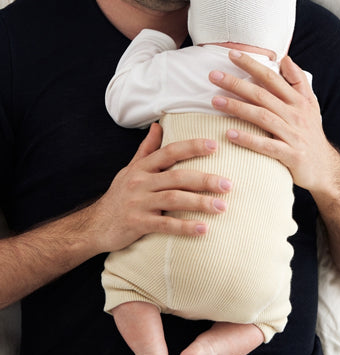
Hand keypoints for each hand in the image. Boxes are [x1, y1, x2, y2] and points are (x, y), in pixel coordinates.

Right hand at [91, 123, 231, 253]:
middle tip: (228, 184)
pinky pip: (165, 224)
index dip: (192, 147)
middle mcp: (140, 182)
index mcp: (142, 167)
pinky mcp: (138, 224)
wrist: (95, 225)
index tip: (215, 146)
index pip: (169, 152)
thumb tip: (157, 126)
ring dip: (200, 203)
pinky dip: (185, 227)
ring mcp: (138, 203)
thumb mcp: (130, 169)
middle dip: (205, 180)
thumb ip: (146, 149)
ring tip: (222, 207)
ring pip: (174, 199)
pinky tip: (203, 229)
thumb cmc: (118, 196)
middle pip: (177, 177)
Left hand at [209, 50, 337, 192]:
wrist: (324, 167)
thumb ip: (298, 81)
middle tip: (213, 75)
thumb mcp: (310, 105)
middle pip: (262, 95)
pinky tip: (230, 134)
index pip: (271, 77)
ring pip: (262, 117)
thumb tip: (285, 59)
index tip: (232, 54)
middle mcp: (296, 114)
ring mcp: (294, 134)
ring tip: (215, 101)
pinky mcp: (291, 155)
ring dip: (237, 107)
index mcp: (298, 101)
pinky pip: (266, 146)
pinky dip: (248, 139)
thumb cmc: (310, 134)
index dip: (252, 65)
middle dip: (236, 83)